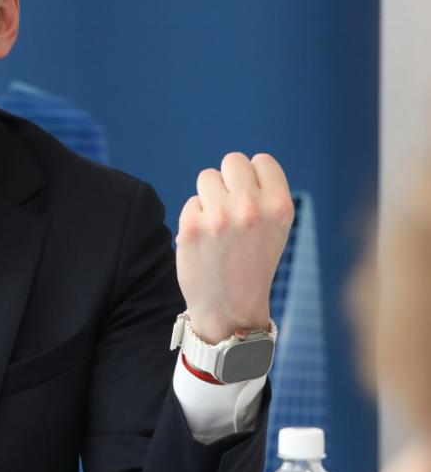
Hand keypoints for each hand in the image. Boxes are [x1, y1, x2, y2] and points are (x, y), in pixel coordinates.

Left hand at [176, 152, 293, 343]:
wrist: (231, 310)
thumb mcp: (275, 229)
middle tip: (231, 210)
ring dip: (210, 197)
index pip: (262, 161)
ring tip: (219, 226)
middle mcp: (252, 208)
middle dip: (229, 181)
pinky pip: (192, 203)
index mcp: (280, 206)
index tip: (252, 199)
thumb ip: (263, 194)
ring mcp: (221, 217)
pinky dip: (195, 218)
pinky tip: (205, 242)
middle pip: (232, 161)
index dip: (254, 177)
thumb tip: (239, 167)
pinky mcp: (192, 227)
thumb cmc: (253, 264)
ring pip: (207, 177)